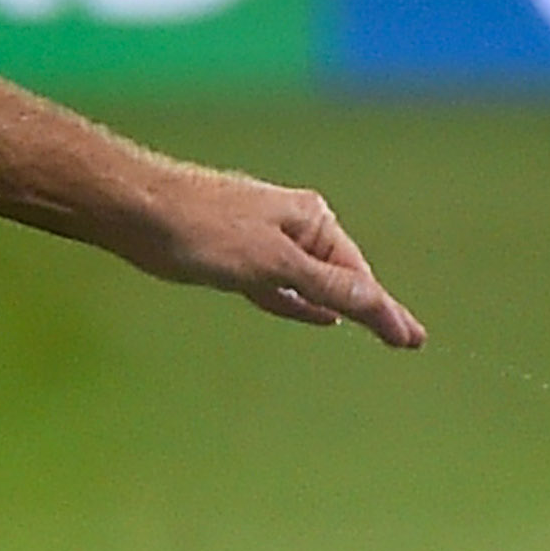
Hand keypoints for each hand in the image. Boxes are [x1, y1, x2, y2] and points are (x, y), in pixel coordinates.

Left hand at [120, 165, 426, 346]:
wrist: (137, 210)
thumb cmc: (205, 231)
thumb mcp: (274, 263)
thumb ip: (325, 285)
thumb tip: (377, 303)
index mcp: (311, 220)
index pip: (358, 276)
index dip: (385, 310)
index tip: (412, 340)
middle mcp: (294, 226)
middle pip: (341, 276)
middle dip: (372, 306)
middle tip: (407, 339)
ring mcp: (264, 242)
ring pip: (312, 283)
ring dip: (341, 307)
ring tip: (374, 328)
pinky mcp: (235, 258)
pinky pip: (282, 287)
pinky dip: (302, 304)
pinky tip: (319, 318)